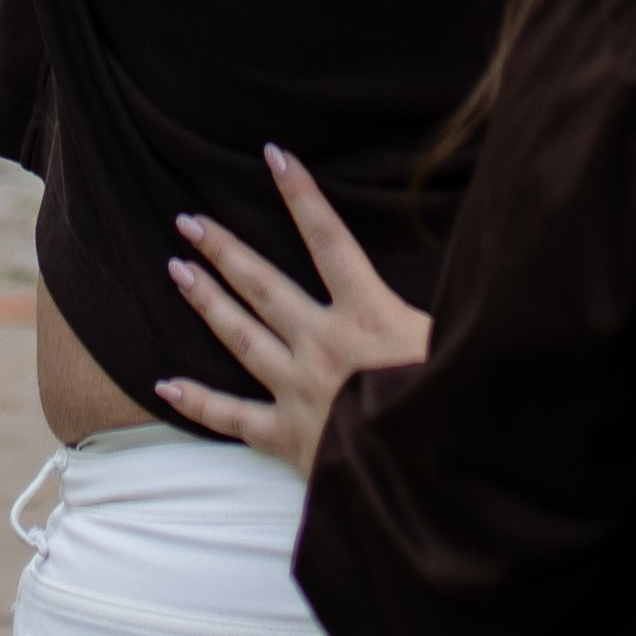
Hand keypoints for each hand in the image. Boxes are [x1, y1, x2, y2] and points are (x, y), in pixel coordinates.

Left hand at [158, 147, 428, 473]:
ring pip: (242, 338)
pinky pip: (234, 418)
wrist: (427, 479)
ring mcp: (300, 391)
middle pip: (265, 286)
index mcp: (369, 316)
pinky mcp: (290, 438)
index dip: (302, 196)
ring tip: (177, 270)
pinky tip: (166, 385)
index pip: (330, 240)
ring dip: (207, 302)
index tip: (274, 156)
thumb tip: (469, 258)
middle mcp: (324, 346)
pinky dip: (198, 402)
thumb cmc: (450, 403)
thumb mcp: (458, 338)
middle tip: (189, 222)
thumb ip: (442, 302)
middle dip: (226, 250)